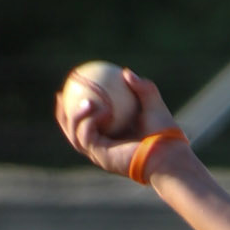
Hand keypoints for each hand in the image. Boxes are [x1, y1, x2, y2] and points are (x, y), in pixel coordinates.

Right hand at [54, 68, 182, 179]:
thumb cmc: (165, 133)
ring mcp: (100, 154)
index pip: (87, 122)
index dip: (75, 107)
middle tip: (61, 96)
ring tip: (85, 100)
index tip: (71, 89)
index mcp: (111, 137)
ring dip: (75, 116)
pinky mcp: (101, 157)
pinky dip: (89, 121)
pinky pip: (86, 136)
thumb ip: (142, 87)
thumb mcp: (153, 103)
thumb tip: (126, 72)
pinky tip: (99, 109)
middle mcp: (103, 147)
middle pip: (73, 131)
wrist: (168, 154)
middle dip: (63, 115)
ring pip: (75, 134)